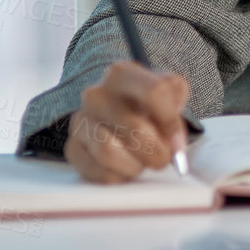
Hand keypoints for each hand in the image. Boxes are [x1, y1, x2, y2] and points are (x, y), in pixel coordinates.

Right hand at [64, 61, 190, 183]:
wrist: (114, 111)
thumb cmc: (145, 102)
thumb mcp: (168, 91)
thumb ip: (177, 106)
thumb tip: (175, 142)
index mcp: (122, 74)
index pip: (156, 93)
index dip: (172, 122)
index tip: (177, 139)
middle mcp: (96, 94)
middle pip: (135, 129)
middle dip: (157, 151)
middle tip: (163, 159)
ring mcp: (80, 120)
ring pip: (110, 152)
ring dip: (135, 165)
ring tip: (142, 162)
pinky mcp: (72, 148)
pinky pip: (99, 172)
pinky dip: (119, 176)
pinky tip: (124, 167)